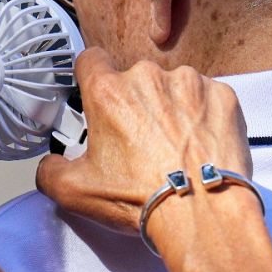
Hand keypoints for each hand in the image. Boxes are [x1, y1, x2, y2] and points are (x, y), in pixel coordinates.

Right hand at [35, 50, 261, 258]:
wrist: (203, 212)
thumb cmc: (142, 198)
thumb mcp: (75, 193)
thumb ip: (50, 171)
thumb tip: (51, 165)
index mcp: (107, 93)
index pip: (91, 59)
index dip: (92, 77)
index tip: (99, 96)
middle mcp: (147, 78)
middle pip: (134, 79)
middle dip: (135, 103)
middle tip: (140, 141)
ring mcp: (189, 83)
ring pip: (173, 86)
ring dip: (171, 107)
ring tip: (176, 146)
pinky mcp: (222, 96)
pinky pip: (207, 96)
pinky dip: (203, 115)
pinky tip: (200, 144)